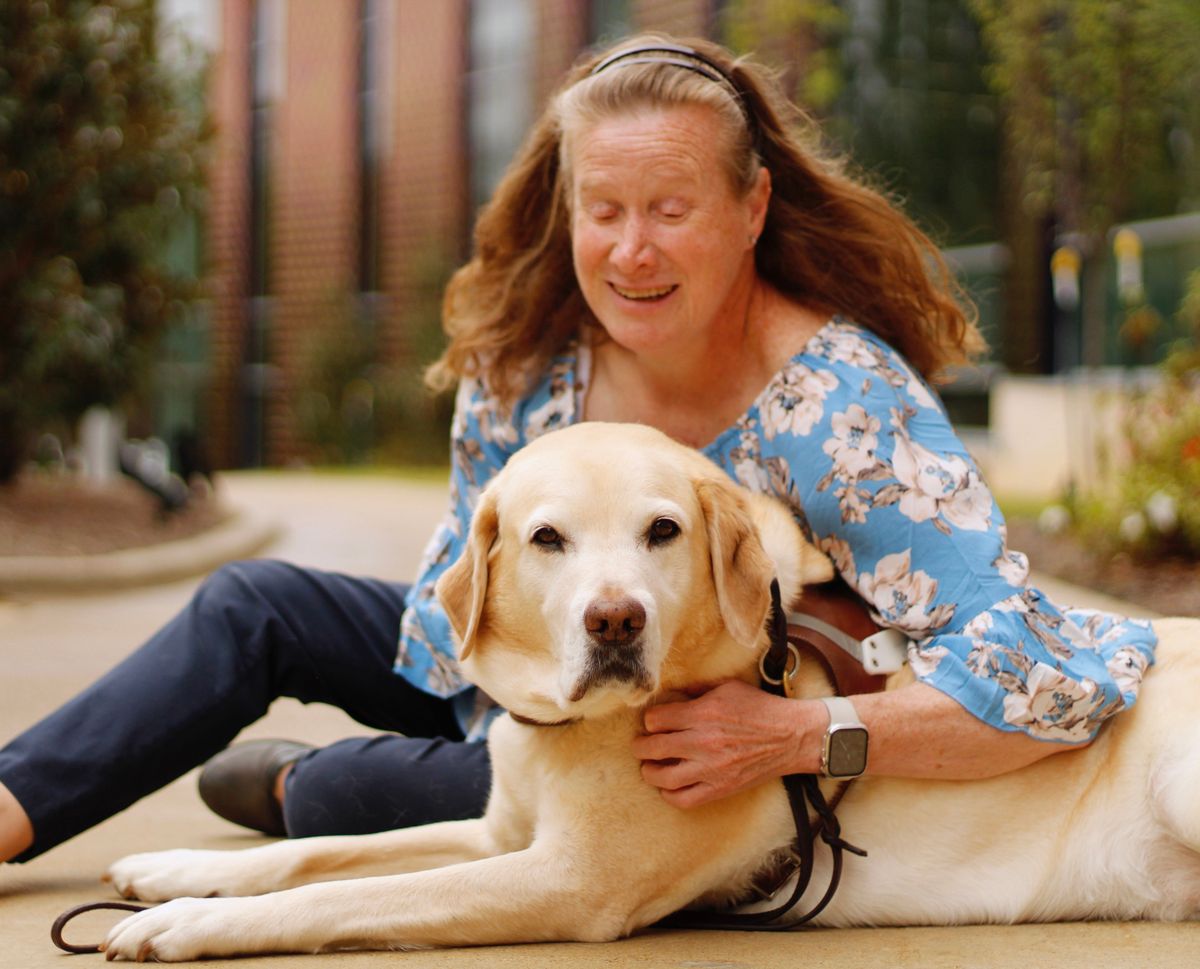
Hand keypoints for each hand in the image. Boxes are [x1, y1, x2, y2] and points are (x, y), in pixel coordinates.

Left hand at [631, 679, 815, 807]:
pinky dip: (669, 795)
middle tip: (640, 745)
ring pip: (663, 778)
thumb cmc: (760, 707)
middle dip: (640, 746)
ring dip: (649, 772)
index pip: (656, 720)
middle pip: (653, 748)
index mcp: (703, 713)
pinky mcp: (720, 788)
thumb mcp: (727, 687)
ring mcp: (711, 769)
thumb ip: (696, 691)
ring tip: (649, 767)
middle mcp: (703, 742)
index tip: (653, 722)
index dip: (650, 720)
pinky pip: (684, 799)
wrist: (791, 736)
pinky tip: (668, 787)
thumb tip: (671, 696)